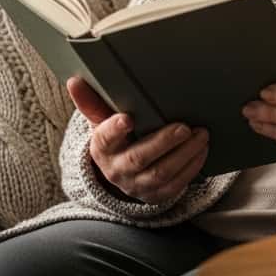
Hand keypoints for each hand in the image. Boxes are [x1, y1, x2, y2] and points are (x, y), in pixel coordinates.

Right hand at [66, 76, 208, 204]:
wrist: (122, 173)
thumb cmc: (115, 138)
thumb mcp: (101, 121)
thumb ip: (91, 102)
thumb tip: (74, 81)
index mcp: (102, 148)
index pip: (105, 138)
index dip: (115, 129)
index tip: (127, 118)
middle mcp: (117, 170)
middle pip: (139, 158)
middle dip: (163, 143)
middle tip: (183, 127)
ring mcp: (137, 186)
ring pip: (162, 173)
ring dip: (185, 154)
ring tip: (200, 135)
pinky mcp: (155, 195)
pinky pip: (176, 185)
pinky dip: (192, 167)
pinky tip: (201, 150)